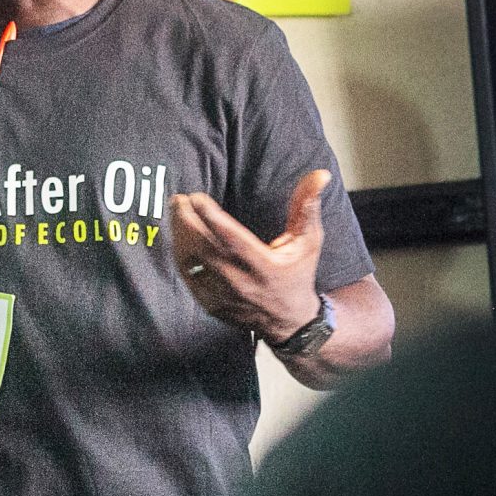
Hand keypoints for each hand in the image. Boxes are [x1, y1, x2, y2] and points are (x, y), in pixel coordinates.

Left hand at [170, 169, 329, 341]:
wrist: (289, 321)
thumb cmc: (298, 273)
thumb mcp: (308, 241)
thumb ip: (307, 207)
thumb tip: (320, 174)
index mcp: (265, 267)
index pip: (232, 239)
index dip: (211, 217)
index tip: (196, 197)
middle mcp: (241, 283)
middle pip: (205, 249)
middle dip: (187, 221)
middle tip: (178, 199)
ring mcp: (224, 297)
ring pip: (192, 263)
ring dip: (180, 235)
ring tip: (176, 211)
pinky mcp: (211, 305)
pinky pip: (188, 276)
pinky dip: (180, 254)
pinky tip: (179, 235)